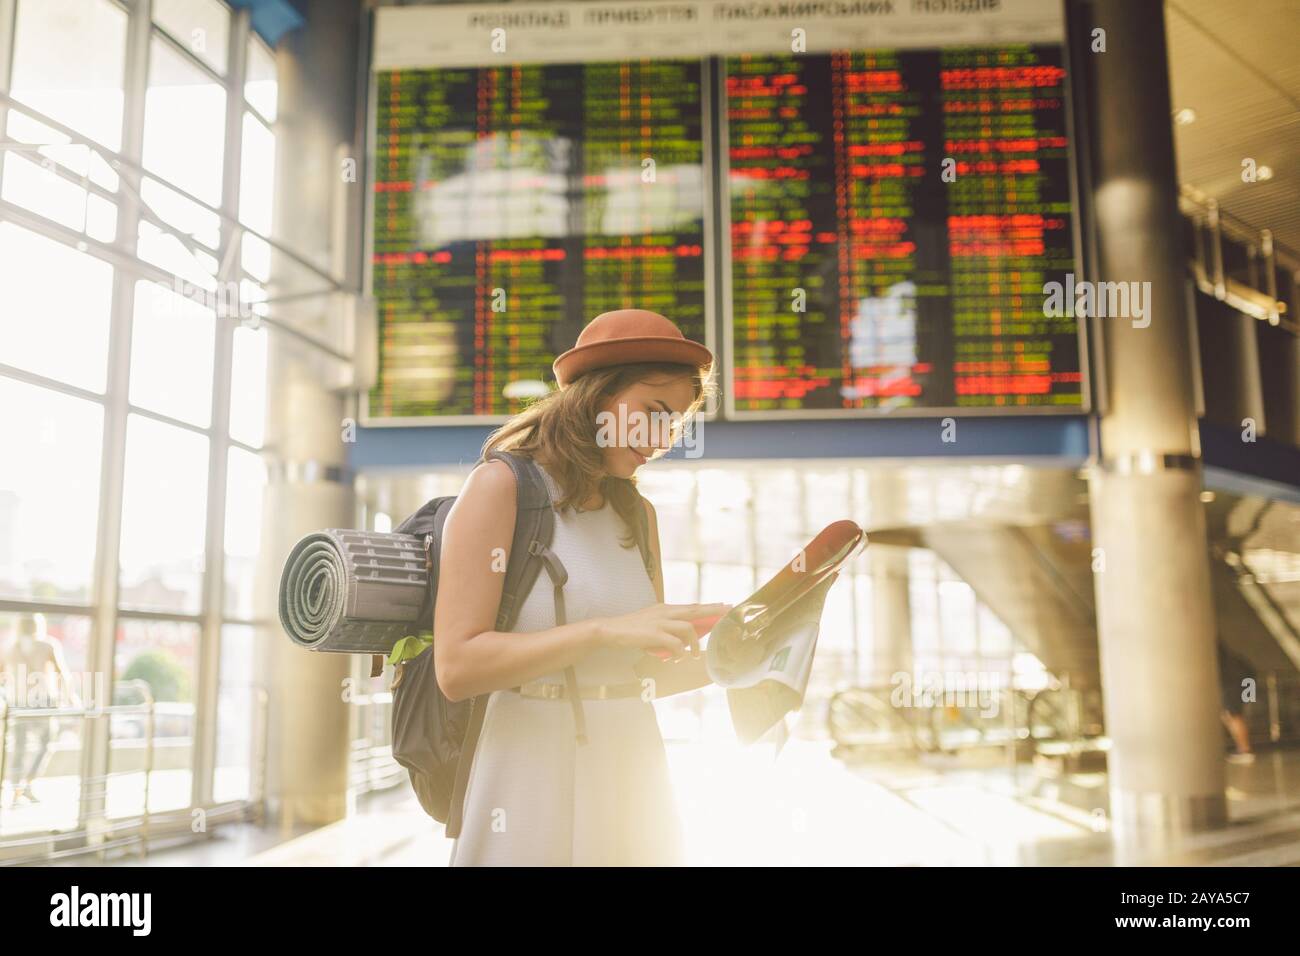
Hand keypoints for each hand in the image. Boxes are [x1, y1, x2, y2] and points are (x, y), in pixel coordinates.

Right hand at [595, 602, 732, 661]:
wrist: (609, 630)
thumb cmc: (630, 630)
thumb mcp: (651, 623)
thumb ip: (666, 628)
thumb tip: (681, 641)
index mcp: (665, 609)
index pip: (691, 606)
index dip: (708, 606)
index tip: (724, 606)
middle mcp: (665, 612)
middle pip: (695, 610)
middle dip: (713, 611)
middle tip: (728, 612)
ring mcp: (660, 622)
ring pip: (688, 628)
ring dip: (694, 643)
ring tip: (693, 655)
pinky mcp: (654, 634)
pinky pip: (675, 644)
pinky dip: (679, 652)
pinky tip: (678, 658)